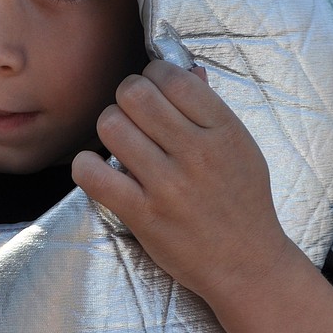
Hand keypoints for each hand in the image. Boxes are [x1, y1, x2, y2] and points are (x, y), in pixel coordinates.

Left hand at [72, 60, 289, 307]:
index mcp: (224, 130)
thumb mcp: (242, 147)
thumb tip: (186, 69)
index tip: (153, 89)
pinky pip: (94, 175)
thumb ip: (211, 108)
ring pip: (111, 126)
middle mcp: (196, 153)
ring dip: (108, 128)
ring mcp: (167, 185)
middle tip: (132, 113)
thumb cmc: (243, 203)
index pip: (173, 77)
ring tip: (120, 141)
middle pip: (135, 94)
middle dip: (126, 96)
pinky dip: (85, 165)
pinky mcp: (143, 214)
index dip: (153, 74)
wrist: (246, 263)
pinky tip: (97, 167)